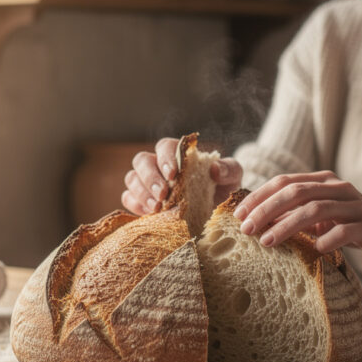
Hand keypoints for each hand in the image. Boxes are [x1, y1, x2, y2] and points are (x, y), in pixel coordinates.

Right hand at [120, 137, 242, 215]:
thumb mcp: (233, 177)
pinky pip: (128, 199)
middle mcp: (159, 166)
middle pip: (141, 161)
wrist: (218, 215)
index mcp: (178, 155)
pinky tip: (149, 213)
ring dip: (141, 192)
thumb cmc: (223, 190)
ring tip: (157, 207)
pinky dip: (135, 205)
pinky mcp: (142, 202)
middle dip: (150, 177)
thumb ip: (229, 169)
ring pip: (132, 179)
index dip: (166, 157)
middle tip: (163, 194)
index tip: (174, 173)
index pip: (165, 146)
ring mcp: (148, 184)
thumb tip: (215, 168)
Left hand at [231, 170, 361, 258]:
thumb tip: (253, 221)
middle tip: (247, 229)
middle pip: (297, 192)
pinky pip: (345, 231)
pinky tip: (315, 249)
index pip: (285, 182)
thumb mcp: (318, 214)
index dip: (260, 196)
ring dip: (288, 225)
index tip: (238, 215)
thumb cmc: (346, 224)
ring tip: (267, 241)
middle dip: (267, 210)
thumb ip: (292, 212)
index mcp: (322, 180)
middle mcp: (338, 188)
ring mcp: (354, 205)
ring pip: (316, 209)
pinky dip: (328, 239)